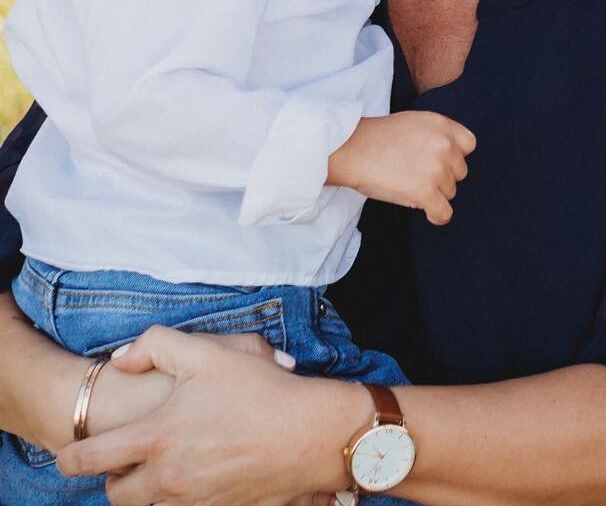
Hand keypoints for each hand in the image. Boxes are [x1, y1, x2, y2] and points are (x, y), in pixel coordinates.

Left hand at [58, 326, 362, 505]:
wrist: (308, 434)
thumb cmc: (259, 390)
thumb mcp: (208, 352)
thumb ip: (155, 345)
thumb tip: (120, 358)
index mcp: (156, 438)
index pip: (87, 460)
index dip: (69, 457)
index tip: (68, 452)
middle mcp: (165, 478)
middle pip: (114, 495)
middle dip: (113, 477)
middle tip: (129, 455)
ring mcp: (190, 501)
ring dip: (146, 489)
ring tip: (167, 460)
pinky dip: (178, 497)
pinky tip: (199, 472)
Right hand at [329, 110, 475, 223]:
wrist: (352, 149)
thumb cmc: (377, 137)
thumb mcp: (415, 123)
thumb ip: (437, 135)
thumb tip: (450, 154)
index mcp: (443, 126)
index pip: (469, 145)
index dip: (454, 156)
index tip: (439, 161)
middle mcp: (445, 146)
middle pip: (460, 172)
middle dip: (442, 176)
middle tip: (416, 175)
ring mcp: (436, 169)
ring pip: (450, 192)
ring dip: (433, 193)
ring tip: (408, 184)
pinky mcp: (425, 192)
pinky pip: (444, 213)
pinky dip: (437, 216)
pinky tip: (427, 212)